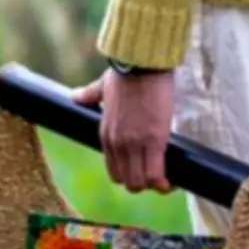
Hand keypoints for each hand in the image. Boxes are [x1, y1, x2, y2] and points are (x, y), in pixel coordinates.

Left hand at [73, 68, 173, 193]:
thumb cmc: (125, 73)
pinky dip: (164, 182)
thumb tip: (75, 96)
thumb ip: (89, 95)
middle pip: (128, 181)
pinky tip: (173, 180)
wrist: (141, 64)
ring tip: (167, 180)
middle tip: (158, 176)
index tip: (143, 172)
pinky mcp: (154, 140)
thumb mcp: (102, 86)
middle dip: (144, 183)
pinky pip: (155, 174)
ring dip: (154, 184)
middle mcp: (117, 144)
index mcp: (106, 135)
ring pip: (141, 182)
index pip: (114, 171)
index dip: (130, 176)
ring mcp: (134, 144)